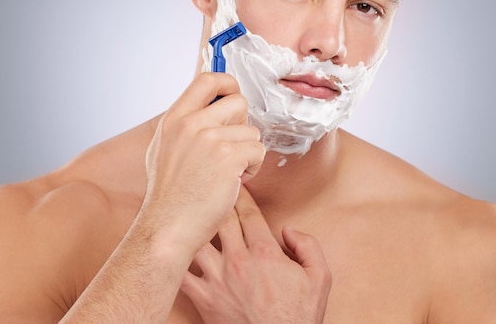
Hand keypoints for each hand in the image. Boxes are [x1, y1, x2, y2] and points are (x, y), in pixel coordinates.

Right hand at [142, 72, 265, 256]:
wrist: (167, 227)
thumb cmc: (169, 195)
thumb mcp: (164, 148)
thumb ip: (185, 125)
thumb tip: (211, 107)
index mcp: (174, 118)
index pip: (207, 80)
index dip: (227, 83)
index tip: (233, 95)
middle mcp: (190, 123)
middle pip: (238, 102)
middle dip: (242, 124)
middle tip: (231, 147)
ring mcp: (210, 139)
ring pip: (251, 130)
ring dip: (247, 151)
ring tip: (228, 171)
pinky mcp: (229, 157)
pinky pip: (258, 150)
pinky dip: (253, 167)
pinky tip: (234, 181)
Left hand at [181, 187, 331, 323]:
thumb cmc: (297, 317)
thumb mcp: (320, 278)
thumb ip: (308, 246)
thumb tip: (288, 230)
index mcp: (265, 253)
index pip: (248, 212)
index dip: (240, 194)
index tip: (236, 184)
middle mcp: (238, 261)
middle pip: (220, 218)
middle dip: (215, 200)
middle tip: (210, 190)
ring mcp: (217, 279)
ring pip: (197, 239)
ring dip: (194, 224)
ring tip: (189, 213)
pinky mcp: (203, 298)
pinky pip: (182, 273)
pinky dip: (177, 259)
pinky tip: (175, 248)